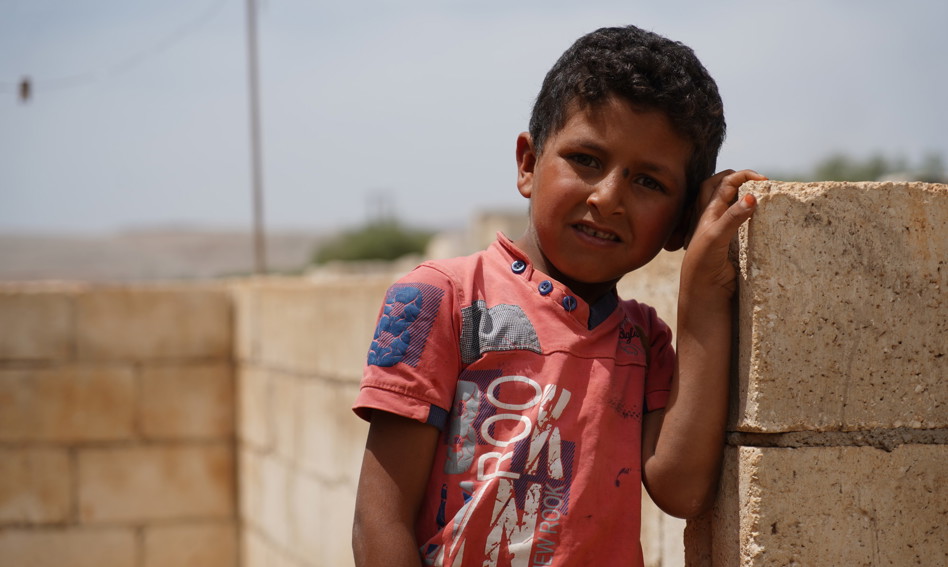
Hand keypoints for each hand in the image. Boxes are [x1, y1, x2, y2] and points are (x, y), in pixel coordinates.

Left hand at [682, 169, 766, 294]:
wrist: (704, 293)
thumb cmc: (703, 263)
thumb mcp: (715, 237)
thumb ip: (732, 217)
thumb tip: (751, 196)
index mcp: (707, 212)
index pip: (723, 182)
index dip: (741, 176)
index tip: (763, 180)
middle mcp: (714, 218)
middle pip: (722, 187)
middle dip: (739, 179)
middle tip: (760, 183)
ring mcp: (723, 230)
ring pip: (730, 204)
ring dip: (743, 196)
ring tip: (763, 195)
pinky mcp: (733, 243)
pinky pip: (741, 222)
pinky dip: (751, 216)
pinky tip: (763, 217)